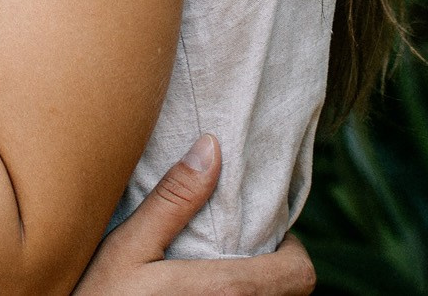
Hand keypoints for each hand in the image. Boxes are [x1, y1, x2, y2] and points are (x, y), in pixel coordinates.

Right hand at [72, 137, 315, 295]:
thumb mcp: (128, 248)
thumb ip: (173, 201)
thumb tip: (212, 147)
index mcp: (228, 291)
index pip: (300, 275)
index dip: (292, 252)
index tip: (264, 235)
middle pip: (290, 295)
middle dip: (273, 269)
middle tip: (240, 248)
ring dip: (254, 289)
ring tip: (218, 270)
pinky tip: (200, 294)